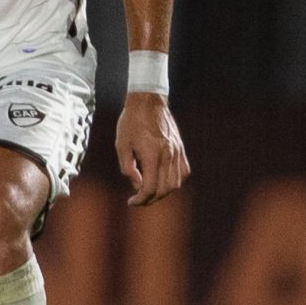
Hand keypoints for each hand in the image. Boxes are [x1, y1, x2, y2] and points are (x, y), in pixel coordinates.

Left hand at [114, 92, 188, 206]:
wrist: (148, 102)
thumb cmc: (131, 122)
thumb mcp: (121, 146)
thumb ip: (128, 168)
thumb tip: (137, 185)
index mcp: (152, 155)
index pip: (150, 187)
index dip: (140, 199)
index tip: (131, 202)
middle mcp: (167, 155)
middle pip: (164, 189)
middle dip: (151, 199)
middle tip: (139, 200)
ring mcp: (177, 152)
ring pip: (176, 183)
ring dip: (163, 192)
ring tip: (150, 192)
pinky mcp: (180, 148)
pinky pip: (183, 171)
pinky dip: (175, 181)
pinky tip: (164, 181)